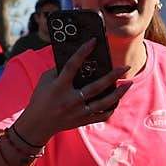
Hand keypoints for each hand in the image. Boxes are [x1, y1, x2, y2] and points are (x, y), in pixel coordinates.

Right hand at [15, 42, 132, 143]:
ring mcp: (77, 112)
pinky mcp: (82, 121)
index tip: (94, 41)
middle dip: (112, 76)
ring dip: (118, 93)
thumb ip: (59, 70)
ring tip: (128, 83)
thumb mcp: (45, 81)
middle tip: (125, 67)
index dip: (83, 52)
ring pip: (103, 103)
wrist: (37, 124)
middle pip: (96, 87)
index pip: (72, 66)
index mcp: (59, 87)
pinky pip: (101, 116)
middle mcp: (70, 100)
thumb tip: (78, 59)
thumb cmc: (41, 98)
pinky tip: (117, 100)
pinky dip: (111, 108)